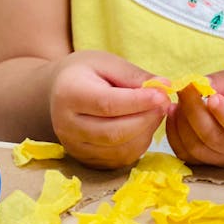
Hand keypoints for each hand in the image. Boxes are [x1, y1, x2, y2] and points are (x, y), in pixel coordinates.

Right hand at [50, 51, 169, 169]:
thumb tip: (164, 86)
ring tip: (156, 113)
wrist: (59, 92)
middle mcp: (67, 125)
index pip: (107, 104)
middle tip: (164, 103)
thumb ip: (134, 75)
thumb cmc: (85, 73)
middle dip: (146, 119)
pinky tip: (144, 126)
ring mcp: (75, 147)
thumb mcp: (107, 63)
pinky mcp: (86, 160)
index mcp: (69, 94)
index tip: (162, 94)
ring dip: (146, 133)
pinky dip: (139, 144)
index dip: (138, 102)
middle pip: (113, 132)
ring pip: (119, 150)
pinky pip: (119, 159)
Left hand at [166, 69, 223, 166]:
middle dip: (194, 111)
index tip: (212, 95)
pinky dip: (175, 135)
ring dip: (181, 123)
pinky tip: (174, 114)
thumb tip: (199, 83)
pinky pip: (187, 155)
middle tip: (184, 87)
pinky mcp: (211, 163)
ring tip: (178, 100)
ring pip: (197, 149)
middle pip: (214, 138)